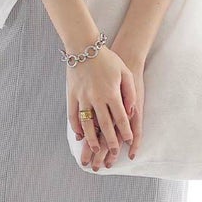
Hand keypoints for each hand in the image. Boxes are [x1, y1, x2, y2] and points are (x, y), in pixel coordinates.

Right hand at [66, 43, 137, 171]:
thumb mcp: (124, 72)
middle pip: (105, 125)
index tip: (129, 141)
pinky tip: (80, 135)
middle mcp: (97, 98)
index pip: (121, 117)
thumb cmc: (107, 59)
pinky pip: (73, 116)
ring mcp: (82, 98)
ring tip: (96, 149)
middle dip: (111, 141)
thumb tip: (130, 111)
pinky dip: (77, 128)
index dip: (126, 130)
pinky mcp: (72, 97)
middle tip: (114, 153)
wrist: (84, 48)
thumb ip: (129, 92)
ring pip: (88, 124)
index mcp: (111, 92)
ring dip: (92, 139)